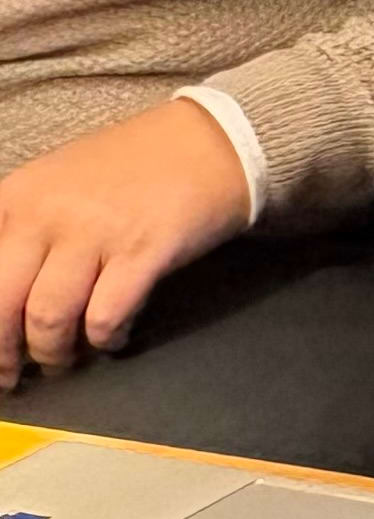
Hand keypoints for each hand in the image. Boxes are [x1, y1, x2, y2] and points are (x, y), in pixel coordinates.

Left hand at [0, 102, 253, 386]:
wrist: (208, 141)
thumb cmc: (129, 169)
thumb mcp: (51, 188)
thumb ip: (17, 234)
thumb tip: (1, 304)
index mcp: (14, 200)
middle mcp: (44, 216)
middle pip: (0, 306)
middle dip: (4, 355)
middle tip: (14, 377)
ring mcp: (95, 233)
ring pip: (48, 318)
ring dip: (53, 353)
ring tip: (64, 361)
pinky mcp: (143, 251)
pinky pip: (106, 316)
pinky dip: (105, 339)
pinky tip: (113, 337)